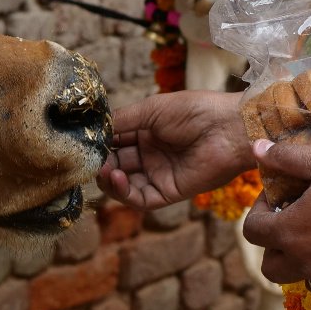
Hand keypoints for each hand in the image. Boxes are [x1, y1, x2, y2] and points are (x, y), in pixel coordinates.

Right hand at [97, 90, 254, 209]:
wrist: (228, 127)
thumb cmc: (194, 111)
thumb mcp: (151, 110)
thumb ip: (121, 121)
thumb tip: (94, 130)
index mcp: (146, 131)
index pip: (114, 142)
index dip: (98, 144)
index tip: (82, 143)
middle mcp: (150, 154)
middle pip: (115, 164)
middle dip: (100, 163)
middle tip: (88, 160)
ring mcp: (159, 174)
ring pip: (124, 184)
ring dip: (108, 179)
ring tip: (102, 170)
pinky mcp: (169, 192)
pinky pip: (140, 199)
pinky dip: (124, 192)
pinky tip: (116, 178)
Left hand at [242, 139, 310, 290]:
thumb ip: (287, 158)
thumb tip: (257, 149)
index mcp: (290, 232)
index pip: (252, 230)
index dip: (259, 210)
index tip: (279, 196)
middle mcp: (304, 260)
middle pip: (269, 265)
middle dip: (273, 244)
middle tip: (292, 219)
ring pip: (298, 275)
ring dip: (298, 257)